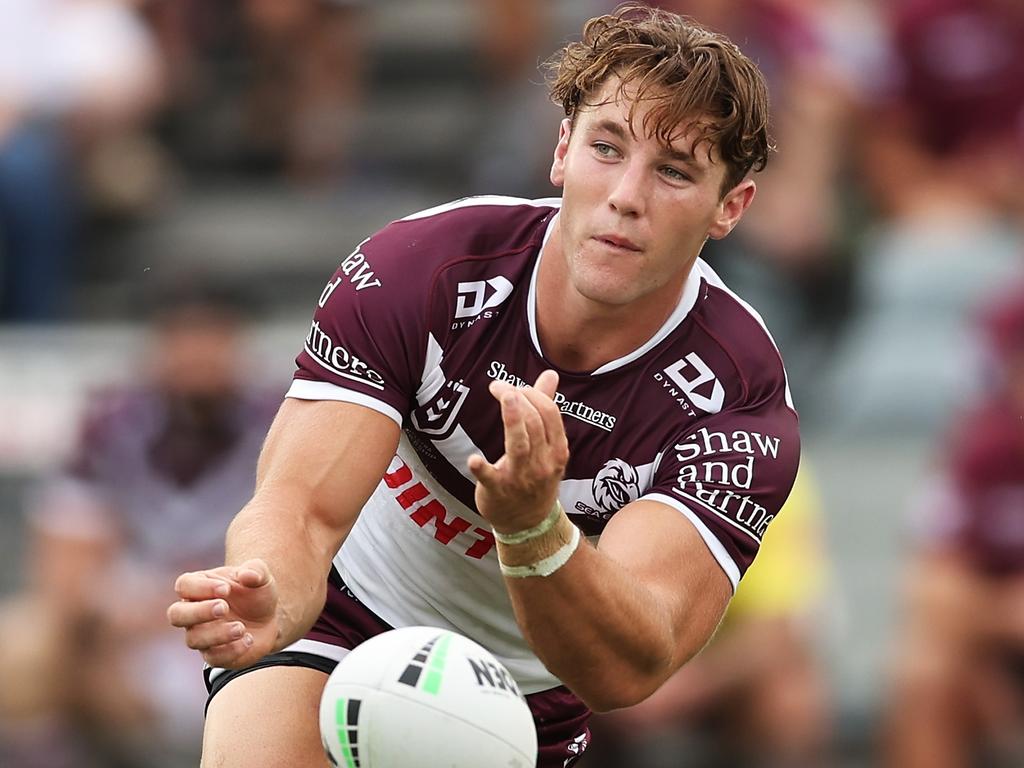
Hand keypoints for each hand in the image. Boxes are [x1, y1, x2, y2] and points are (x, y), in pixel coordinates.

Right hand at [167, 558, 279, 667]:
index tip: (226, 589)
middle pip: (176, 615)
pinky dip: (231, 650)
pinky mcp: (214, 655)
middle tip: (224, 608)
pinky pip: (213, 658)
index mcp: (199, 587)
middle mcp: (193, 612)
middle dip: (199, 612)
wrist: (269, 620)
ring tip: (241, 627)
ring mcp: (201, 635)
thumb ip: (256, 570)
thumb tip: (247, 575)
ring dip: (218, 634)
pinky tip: (249, 640)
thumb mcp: (261, 576)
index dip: (201, 587)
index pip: (184, 585)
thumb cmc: (257, 593)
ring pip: (193, 639)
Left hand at [468, 369, 568, 532]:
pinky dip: (482, 468)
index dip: (533, 394)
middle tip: (499, 387)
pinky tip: (474, 459)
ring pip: (519, 444)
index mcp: (557, 450)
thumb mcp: (549, 447)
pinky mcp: (498, 490)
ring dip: (512, 418)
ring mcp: (521, 478)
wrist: (530, 524)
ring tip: (503, 393)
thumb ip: (547, 407)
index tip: (514, 386)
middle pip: (534, 424)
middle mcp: (543, 463)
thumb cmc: (537, 476)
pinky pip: (490, 477)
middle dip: (517, 399)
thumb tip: (551, 374)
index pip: (550, 414)